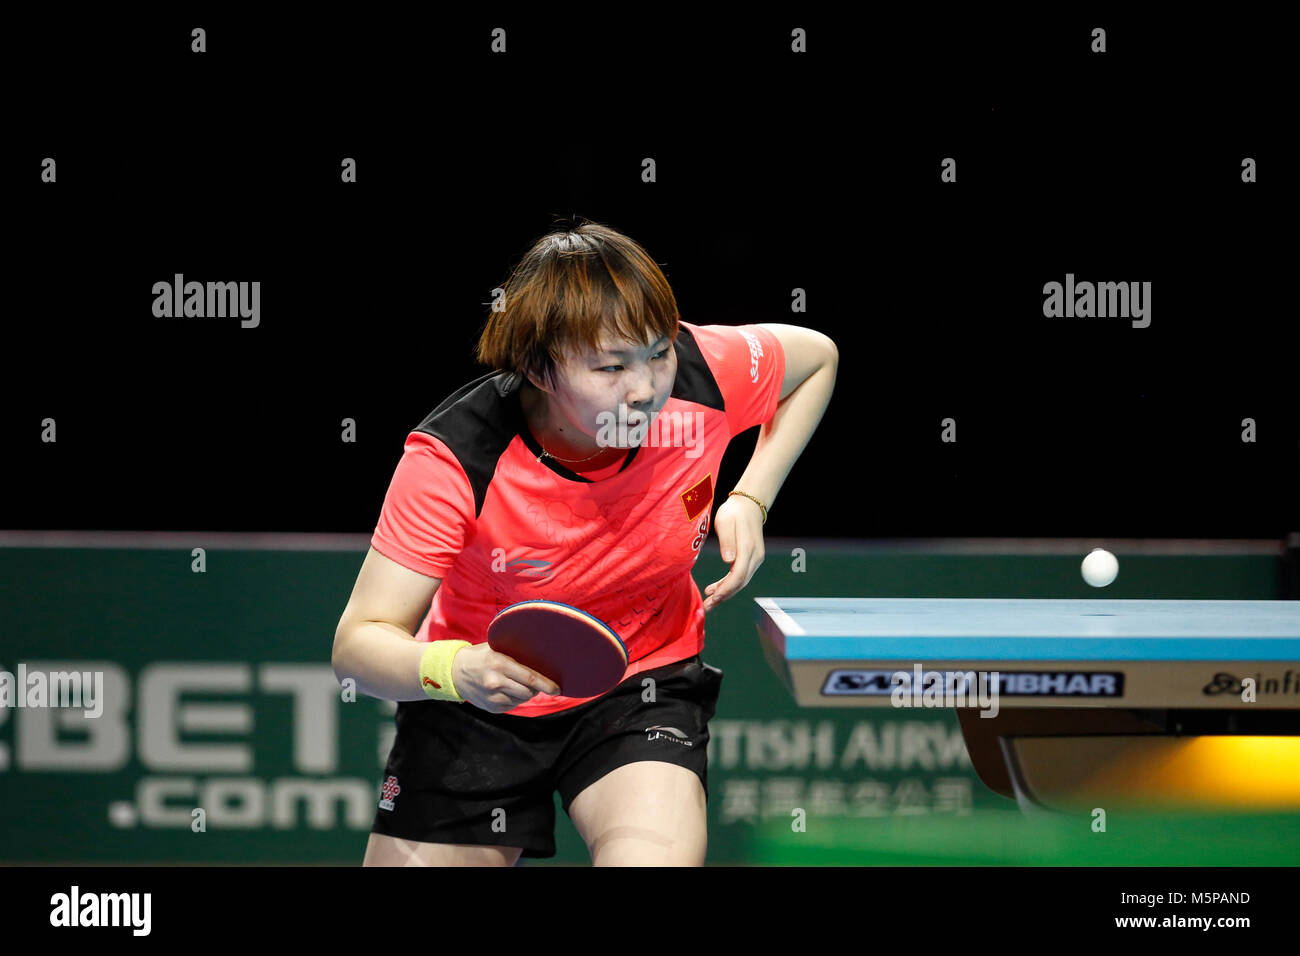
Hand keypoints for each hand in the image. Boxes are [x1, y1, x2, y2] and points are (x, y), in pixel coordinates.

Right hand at [451, 642, 560, 712]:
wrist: (454, 672)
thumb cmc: (481, 656)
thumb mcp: (496, 648)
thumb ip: (516, 653)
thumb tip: (543, 658)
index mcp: (499, 664)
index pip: (530, 678)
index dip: (547, 684)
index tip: (558, 688)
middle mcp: (496, 682)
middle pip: (529, 692)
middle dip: (537, 689)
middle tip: (538, 683)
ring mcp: (493, 698)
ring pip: (522, 700)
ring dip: (526, 694)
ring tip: (516, 683)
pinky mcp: (492, 708)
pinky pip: (513, 705)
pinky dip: (515, 699)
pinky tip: (507, 689)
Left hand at [702, 493, 764, 612]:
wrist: (749, 506)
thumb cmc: (733, 512)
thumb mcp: (725, 521)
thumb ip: (726, 541)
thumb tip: (728, 561)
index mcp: (748, 548)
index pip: (739, 574)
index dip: (726, 588)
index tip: (713, 597)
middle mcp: (755, 556)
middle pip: (740, 582)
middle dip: (724, 596)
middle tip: (707, 606)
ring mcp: (755, 559)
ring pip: (741, 581)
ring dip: (725, 593)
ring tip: (709, 601)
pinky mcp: (752, 559)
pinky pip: (740, 576)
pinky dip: (728, 585)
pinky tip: (716, 589)